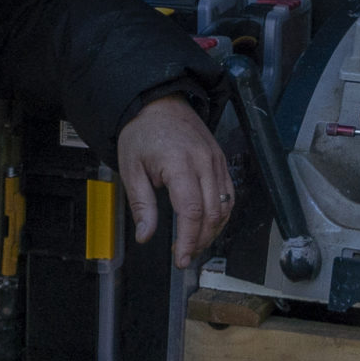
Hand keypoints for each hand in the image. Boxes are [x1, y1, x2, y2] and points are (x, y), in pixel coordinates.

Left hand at [116, 95, 233, 269]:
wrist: (158, 102)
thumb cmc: (143, 132)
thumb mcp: (131, 169)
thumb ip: (141, 204)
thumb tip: (145, 235)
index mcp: (179, 164)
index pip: (192, 211)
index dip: (189, 240)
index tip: (182, 258)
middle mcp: (204, 162)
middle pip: (213, 213)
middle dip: (201, 240)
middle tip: (185, 256)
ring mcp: (216, 161)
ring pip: (225, 206)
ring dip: (213, 230)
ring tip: (195, 243)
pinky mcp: (221, 160)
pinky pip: (228, 193)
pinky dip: (221, 213)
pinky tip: (207, 224)